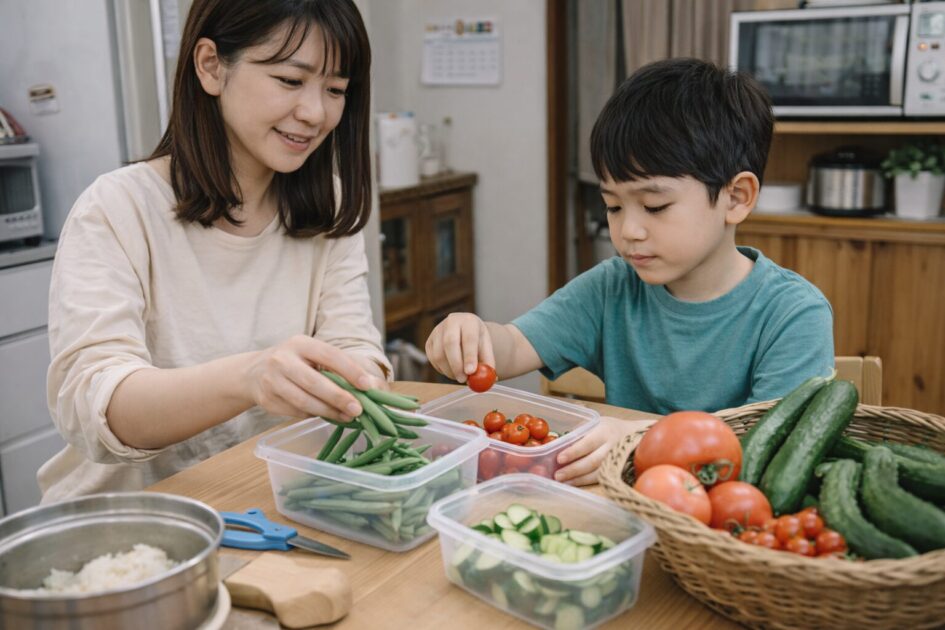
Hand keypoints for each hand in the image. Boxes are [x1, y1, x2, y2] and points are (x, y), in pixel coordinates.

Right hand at [246, 335, 374, 420]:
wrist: (253, 372)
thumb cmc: (294, 362)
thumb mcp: (313, 355)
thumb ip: (340, 367)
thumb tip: (373, 386)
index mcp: (300, 343)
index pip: (329, 355)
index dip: (350, 371)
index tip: (367, 385)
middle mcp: (283, 359)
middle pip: (314, 382)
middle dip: (339, 397)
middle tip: (358, 409)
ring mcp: (272, 381)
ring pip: (304, 401)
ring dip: (329, 411)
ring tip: (347, 416)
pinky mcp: (267, 400)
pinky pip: (296, 412)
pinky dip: (314, 415)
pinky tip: (327, 415)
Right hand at [425, 313, 495, 382]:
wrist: (465, 331)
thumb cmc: (477, 341)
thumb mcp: (487, 348)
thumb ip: (488, 363)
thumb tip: (488, 378)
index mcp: (469, 321)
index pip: (469, 337)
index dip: (469, 355)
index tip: (471, 372)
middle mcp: (451, 322)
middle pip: (450, 343)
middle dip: (456, 364)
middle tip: (463, 379)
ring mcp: (437, 331)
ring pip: (439, 354)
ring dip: (449, 370)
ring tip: (460, 376)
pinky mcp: (429, 341)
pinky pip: (433, 360)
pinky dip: (442, 369)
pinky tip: (452, 369)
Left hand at [553, 417, 636, 485]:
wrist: (638, 436)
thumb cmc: (610, 428)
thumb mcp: (597, 422)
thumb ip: (580, 430)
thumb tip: (557, 440)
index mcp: (605, 431)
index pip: (588, 443)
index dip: (574, 451)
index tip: (559, 458)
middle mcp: (612, 447)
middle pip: (592, 461)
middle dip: (574, 469)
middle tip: (557, 475)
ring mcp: (616, 461)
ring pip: (596, 473)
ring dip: (578, 479)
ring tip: (562, 482)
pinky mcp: (617, 472)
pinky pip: (600, 479)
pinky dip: (585, 482)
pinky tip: (572, 483)